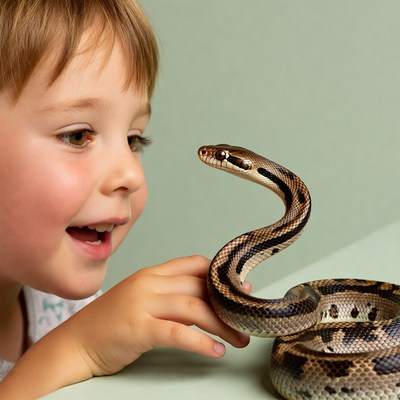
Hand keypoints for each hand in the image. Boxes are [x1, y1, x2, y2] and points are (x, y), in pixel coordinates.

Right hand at [77, 255, 249, 375]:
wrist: (76, 343)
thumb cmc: (111, 323)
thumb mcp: (141, 298)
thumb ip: (168, 294)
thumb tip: (204, 299)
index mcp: (151, 273)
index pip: (193, 263)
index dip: (218, 275)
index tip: (238, 289)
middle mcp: (149, 283)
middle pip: (198, 287)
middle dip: (226, 305)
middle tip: (244, 320)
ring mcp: (142, 304)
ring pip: (193, 308)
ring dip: (221, 325)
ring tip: (238, 340)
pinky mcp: (137, 328)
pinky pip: (177, 333)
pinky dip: (200, 342)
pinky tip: (215, 351)